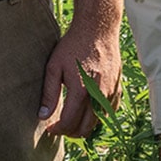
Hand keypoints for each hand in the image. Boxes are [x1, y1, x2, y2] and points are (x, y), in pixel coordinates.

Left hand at [38, 21, 120, 137]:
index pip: (69, 123)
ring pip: (98, 122)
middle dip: (70, 132)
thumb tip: (43, 116)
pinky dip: (98, 115)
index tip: (50, 128)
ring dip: (84, 125)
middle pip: (85, 128)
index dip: (57, 130)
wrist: (98, 29)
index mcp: (81, 91)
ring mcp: (110, 92)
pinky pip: (109, 111)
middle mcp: (98, 95)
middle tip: (60, 126)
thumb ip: (49, 94)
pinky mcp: (117, 87)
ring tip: (72, 118)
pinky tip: (88, 109)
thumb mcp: (54, 67)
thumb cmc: (73, 45)